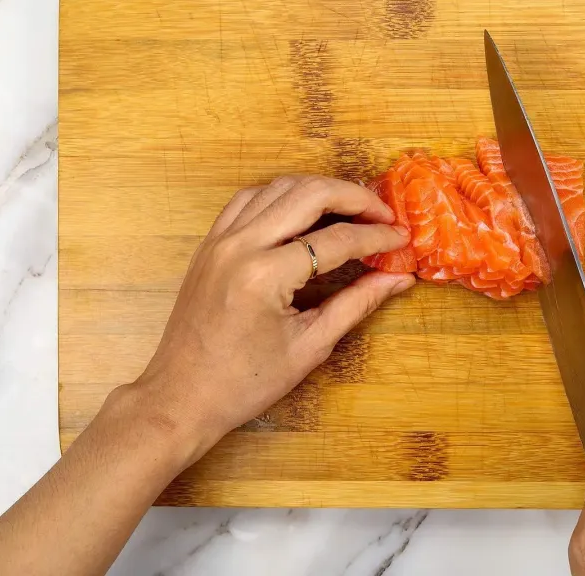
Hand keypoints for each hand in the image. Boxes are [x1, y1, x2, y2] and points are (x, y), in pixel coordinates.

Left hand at [124, 174, 414, 462]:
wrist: (181, 397)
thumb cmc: (246, 383)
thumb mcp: (310, 346)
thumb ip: (357, 304)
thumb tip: (398, 279)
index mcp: (265, 276)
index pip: (337, 240)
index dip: (377, 238)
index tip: (403, 240)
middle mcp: (240, 246)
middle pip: (309, 194)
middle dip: (355, 198)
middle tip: (384, 215)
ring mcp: (221, 240)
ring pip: (279, 187)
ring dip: (320, 190)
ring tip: (353, 208)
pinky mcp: (210, 243)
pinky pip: (250, 199)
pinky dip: (283, 195)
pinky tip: (305, 209)